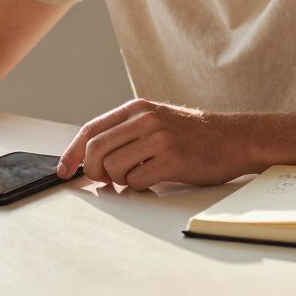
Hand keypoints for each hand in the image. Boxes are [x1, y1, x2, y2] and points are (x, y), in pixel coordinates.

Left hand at [56, 98, 258, 190]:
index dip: (71, 152)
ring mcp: (159, 138)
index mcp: (137, 109)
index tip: (62, 170)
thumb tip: (89, 157)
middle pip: (95, 149)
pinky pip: (137, 181)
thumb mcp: (156, 120)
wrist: (233, 139)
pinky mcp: (172, 159)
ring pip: (113, 167)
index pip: (90, 129)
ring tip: (137, 175)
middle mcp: (145, 119)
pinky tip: (154, 179)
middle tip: (103, 179)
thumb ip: (125, 133)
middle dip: (91, 171)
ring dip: (119, 180)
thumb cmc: (192, 135)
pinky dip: (139, 186)